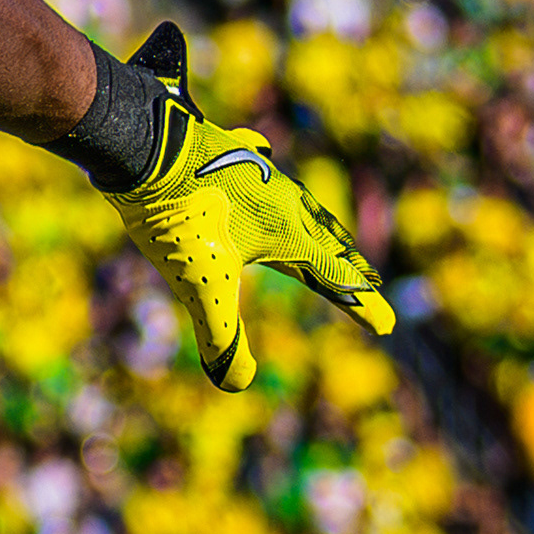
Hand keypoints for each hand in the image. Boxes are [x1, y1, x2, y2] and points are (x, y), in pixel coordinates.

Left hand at [105, 26, 394, 392]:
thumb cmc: (179, 218)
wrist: (148, 149)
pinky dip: (274, 184)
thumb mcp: (201, 286)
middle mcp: (286, 201)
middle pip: (327, 241)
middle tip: (367, 288)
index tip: (386, 327)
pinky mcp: (229, 155)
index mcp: (290, 233)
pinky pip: (263, 170)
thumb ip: (222, 336)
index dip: (359, 306)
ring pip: (301, 206)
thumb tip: (237, 385)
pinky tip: (266, 164)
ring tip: (329, 240)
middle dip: (348, 270)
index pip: (335, 278)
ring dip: (320, 228)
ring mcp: (260, 176)